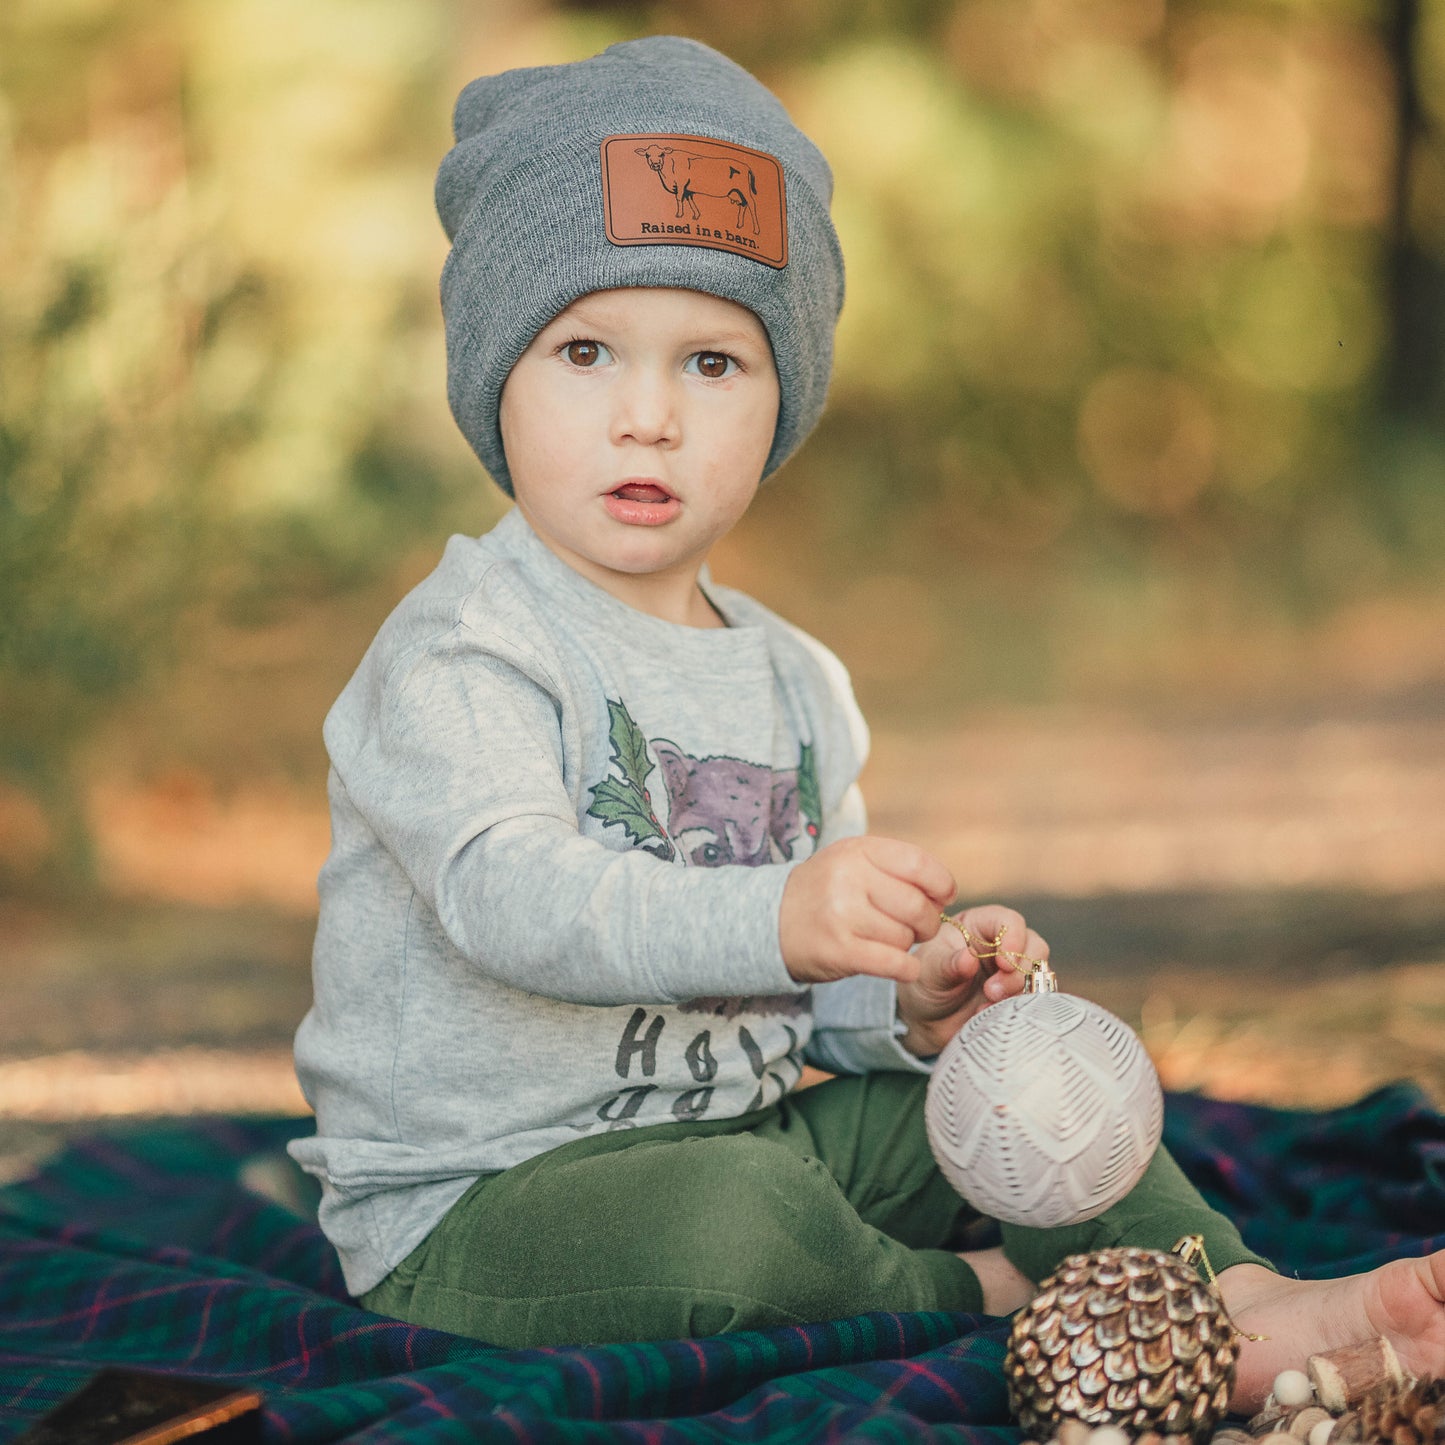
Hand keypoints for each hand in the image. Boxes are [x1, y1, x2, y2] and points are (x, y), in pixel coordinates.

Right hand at [779, 836, 955, 985]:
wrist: (770, 921)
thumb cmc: (825, 891)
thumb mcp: (852, 862)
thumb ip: (896, 868)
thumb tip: (944, 892)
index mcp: (856, 851)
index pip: (918, 864)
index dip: (941, 884)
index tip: (943, 897)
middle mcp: (848, 878)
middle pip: (917, 906)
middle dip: (927, 922)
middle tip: (917, 927)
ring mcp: (841, 915)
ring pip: (904, 936)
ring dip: (905, 944)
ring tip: (887, 940)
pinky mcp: (839, 950)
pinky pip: (893, 963)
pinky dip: (906, 968)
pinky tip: (902, 967)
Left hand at [894, 904, 1047, 1056]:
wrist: (926, 1020)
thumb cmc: (926, 983)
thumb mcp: (930, 971)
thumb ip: (949, 964)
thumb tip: (969, 958)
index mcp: (979, 924)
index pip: (1009, 921)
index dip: (1014, 938)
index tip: (1004, 964)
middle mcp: (1002, 943)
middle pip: (1033, 946)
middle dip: (1019, 971)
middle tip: (993, 991)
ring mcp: (1014, 970)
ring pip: (1038, 974)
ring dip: (1019, 991)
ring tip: (989, 1004)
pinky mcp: (1018, 995)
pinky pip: (1032, 999)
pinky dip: (1016, 1008)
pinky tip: (989, 1015)